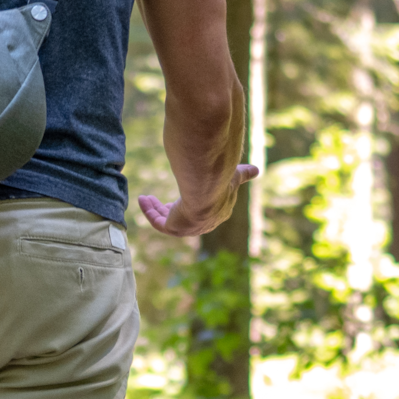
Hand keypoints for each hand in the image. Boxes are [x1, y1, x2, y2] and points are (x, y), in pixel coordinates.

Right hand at [138, 160, 258, 237]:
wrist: (208, 189)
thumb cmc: (223, 180)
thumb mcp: (234, 175)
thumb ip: (242, 174)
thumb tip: (256, 170)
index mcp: (218, 212)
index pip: (203, 209)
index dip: (192, 201)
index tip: (182, 195)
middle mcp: (203, 223)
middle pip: (183, 217)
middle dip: (169, 208)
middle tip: (157, 199)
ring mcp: (188, 228)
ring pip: (168, 219)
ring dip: (156, 208)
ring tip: (146, 198)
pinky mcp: (174, 228)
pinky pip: (158, 222)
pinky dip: (149, 211)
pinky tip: (142, 199)